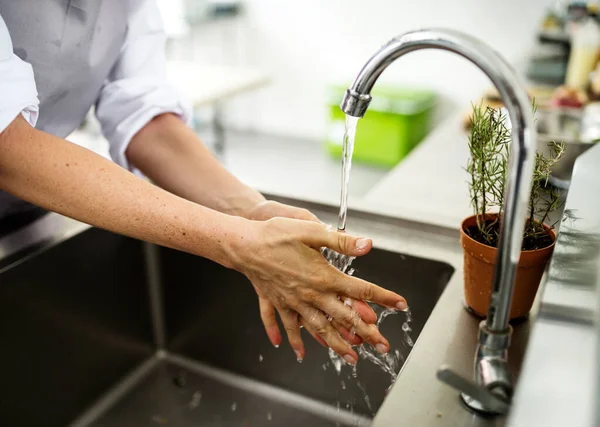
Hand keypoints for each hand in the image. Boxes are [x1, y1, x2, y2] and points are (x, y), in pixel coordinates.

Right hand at [246, 200, 378, 346]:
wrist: (243, 244)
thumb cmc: (276, 234)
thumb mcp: (311, 231)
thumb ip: (341, 241)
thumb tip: (368, 245)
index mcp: (323, 277)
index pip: (360, 290)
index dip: (383, 297)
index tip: (401, 305)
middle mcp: (310, 295)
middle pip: (344, 318)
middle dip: (366, 333)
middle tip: (382, 347)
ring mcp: (293, 302)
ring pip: (319, 329)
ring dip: (336, 345)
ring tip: (351, 359)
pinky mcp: (277, 302)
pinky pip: (286, 326)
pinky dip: (292, 339)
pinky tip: (296, 351)